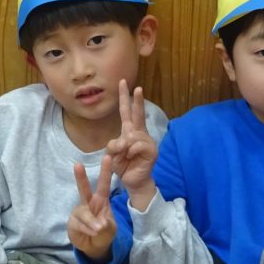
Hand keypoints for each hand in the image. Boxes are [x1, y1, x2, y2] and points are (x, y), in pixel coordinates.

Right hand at [67, 155, 116, 258]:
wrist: (94, 246)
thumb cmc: (104, 231)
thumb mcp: (111, 228)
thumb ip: (107, 224)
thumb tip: (99, 224)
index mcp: (101, 200)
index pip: (104, 184)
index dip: (106, 171)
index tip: (107, 157)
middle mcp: (88, 203)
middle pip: (83, 189)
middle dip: (80, 177)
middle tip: (78, 165)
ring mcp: (79, 212)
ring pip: (83, 213)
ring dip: (91, 222)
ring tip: (99, 229)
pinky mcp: (72, 222)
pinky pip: (79, 225)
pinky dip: (87, 230)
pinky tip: (93, 233)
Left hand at [106, 80, 158, 208]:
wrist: (132, 181)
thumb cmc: (123, 166)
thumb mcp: (112, 154)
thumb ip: (114, 144)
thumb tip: (124, 141)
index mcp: (129, 131)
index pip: (126, 112)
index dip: (125, 98)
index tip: (123, 83)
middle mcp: (139, 133)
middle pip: (137, 114)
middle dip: (137, 100)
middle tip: (137, 87)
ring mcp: (147, 141)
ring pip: (131, 135)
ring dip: (123, 147)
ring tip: (125, 156)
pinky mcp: (152, 150)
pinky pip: (136, 145)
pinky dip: (130, 152)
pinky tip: (131, 158)